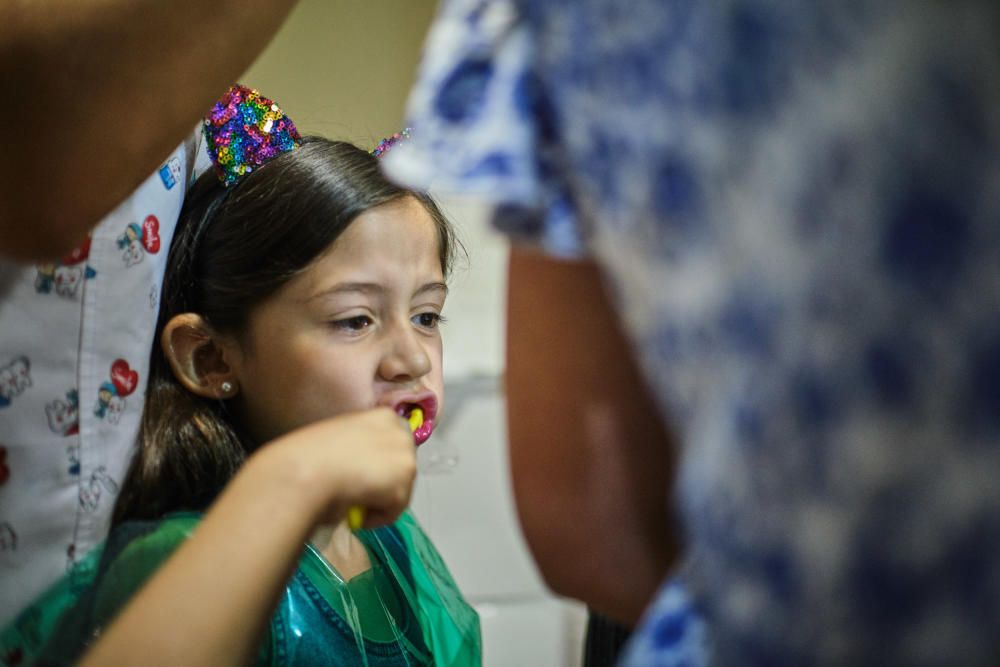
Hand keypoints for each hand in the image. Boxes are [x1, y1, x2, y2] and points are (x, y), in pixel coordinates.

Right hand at [253, 407, 416, 528]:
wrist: (305, 470)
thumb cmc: (310, 454)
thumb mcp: (342, 438)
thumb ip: (361, 447)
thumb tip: (367, 470)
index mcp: (384, 416)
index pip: (396, 441)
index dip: (382, 462)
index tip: (365, 475)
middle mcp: (401, 434)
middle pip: (404, 466)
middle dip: (385, 482)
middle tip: (359, 494)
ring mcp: (406, 459)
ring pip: (400, 490)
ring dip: (378, 502)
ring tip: (351, 502)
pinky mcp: (402, 486)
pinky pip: (392, 512)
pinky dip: (374, 518)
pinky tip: (353, 510)